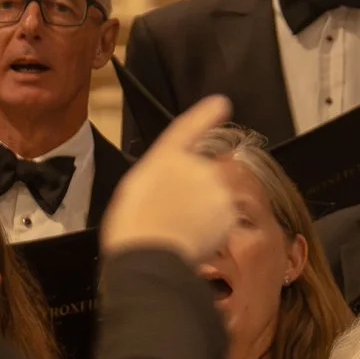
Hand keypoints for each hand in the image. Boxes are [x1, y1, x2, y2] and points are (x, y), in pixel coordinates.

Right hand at [102, 97, 235, 260]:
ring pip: (214, 198)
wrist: (150, 255)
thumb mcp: (136, 187)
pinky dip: (212, 228)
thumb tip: (176, 180)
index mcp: (167, 155)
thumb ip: (162, 173)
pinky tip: (190, 239)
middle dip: (193, 191)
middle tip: (170, 214)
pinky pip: (222, 219)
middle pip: (202, 174)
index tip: (221, 103)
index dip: (206, 114)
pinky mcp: (228, 213)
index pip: (189, 126)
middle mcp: (196, 165)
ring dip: (202, 210)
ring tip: (177, 229)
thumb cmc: (131, 225)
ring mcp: (215, 189)